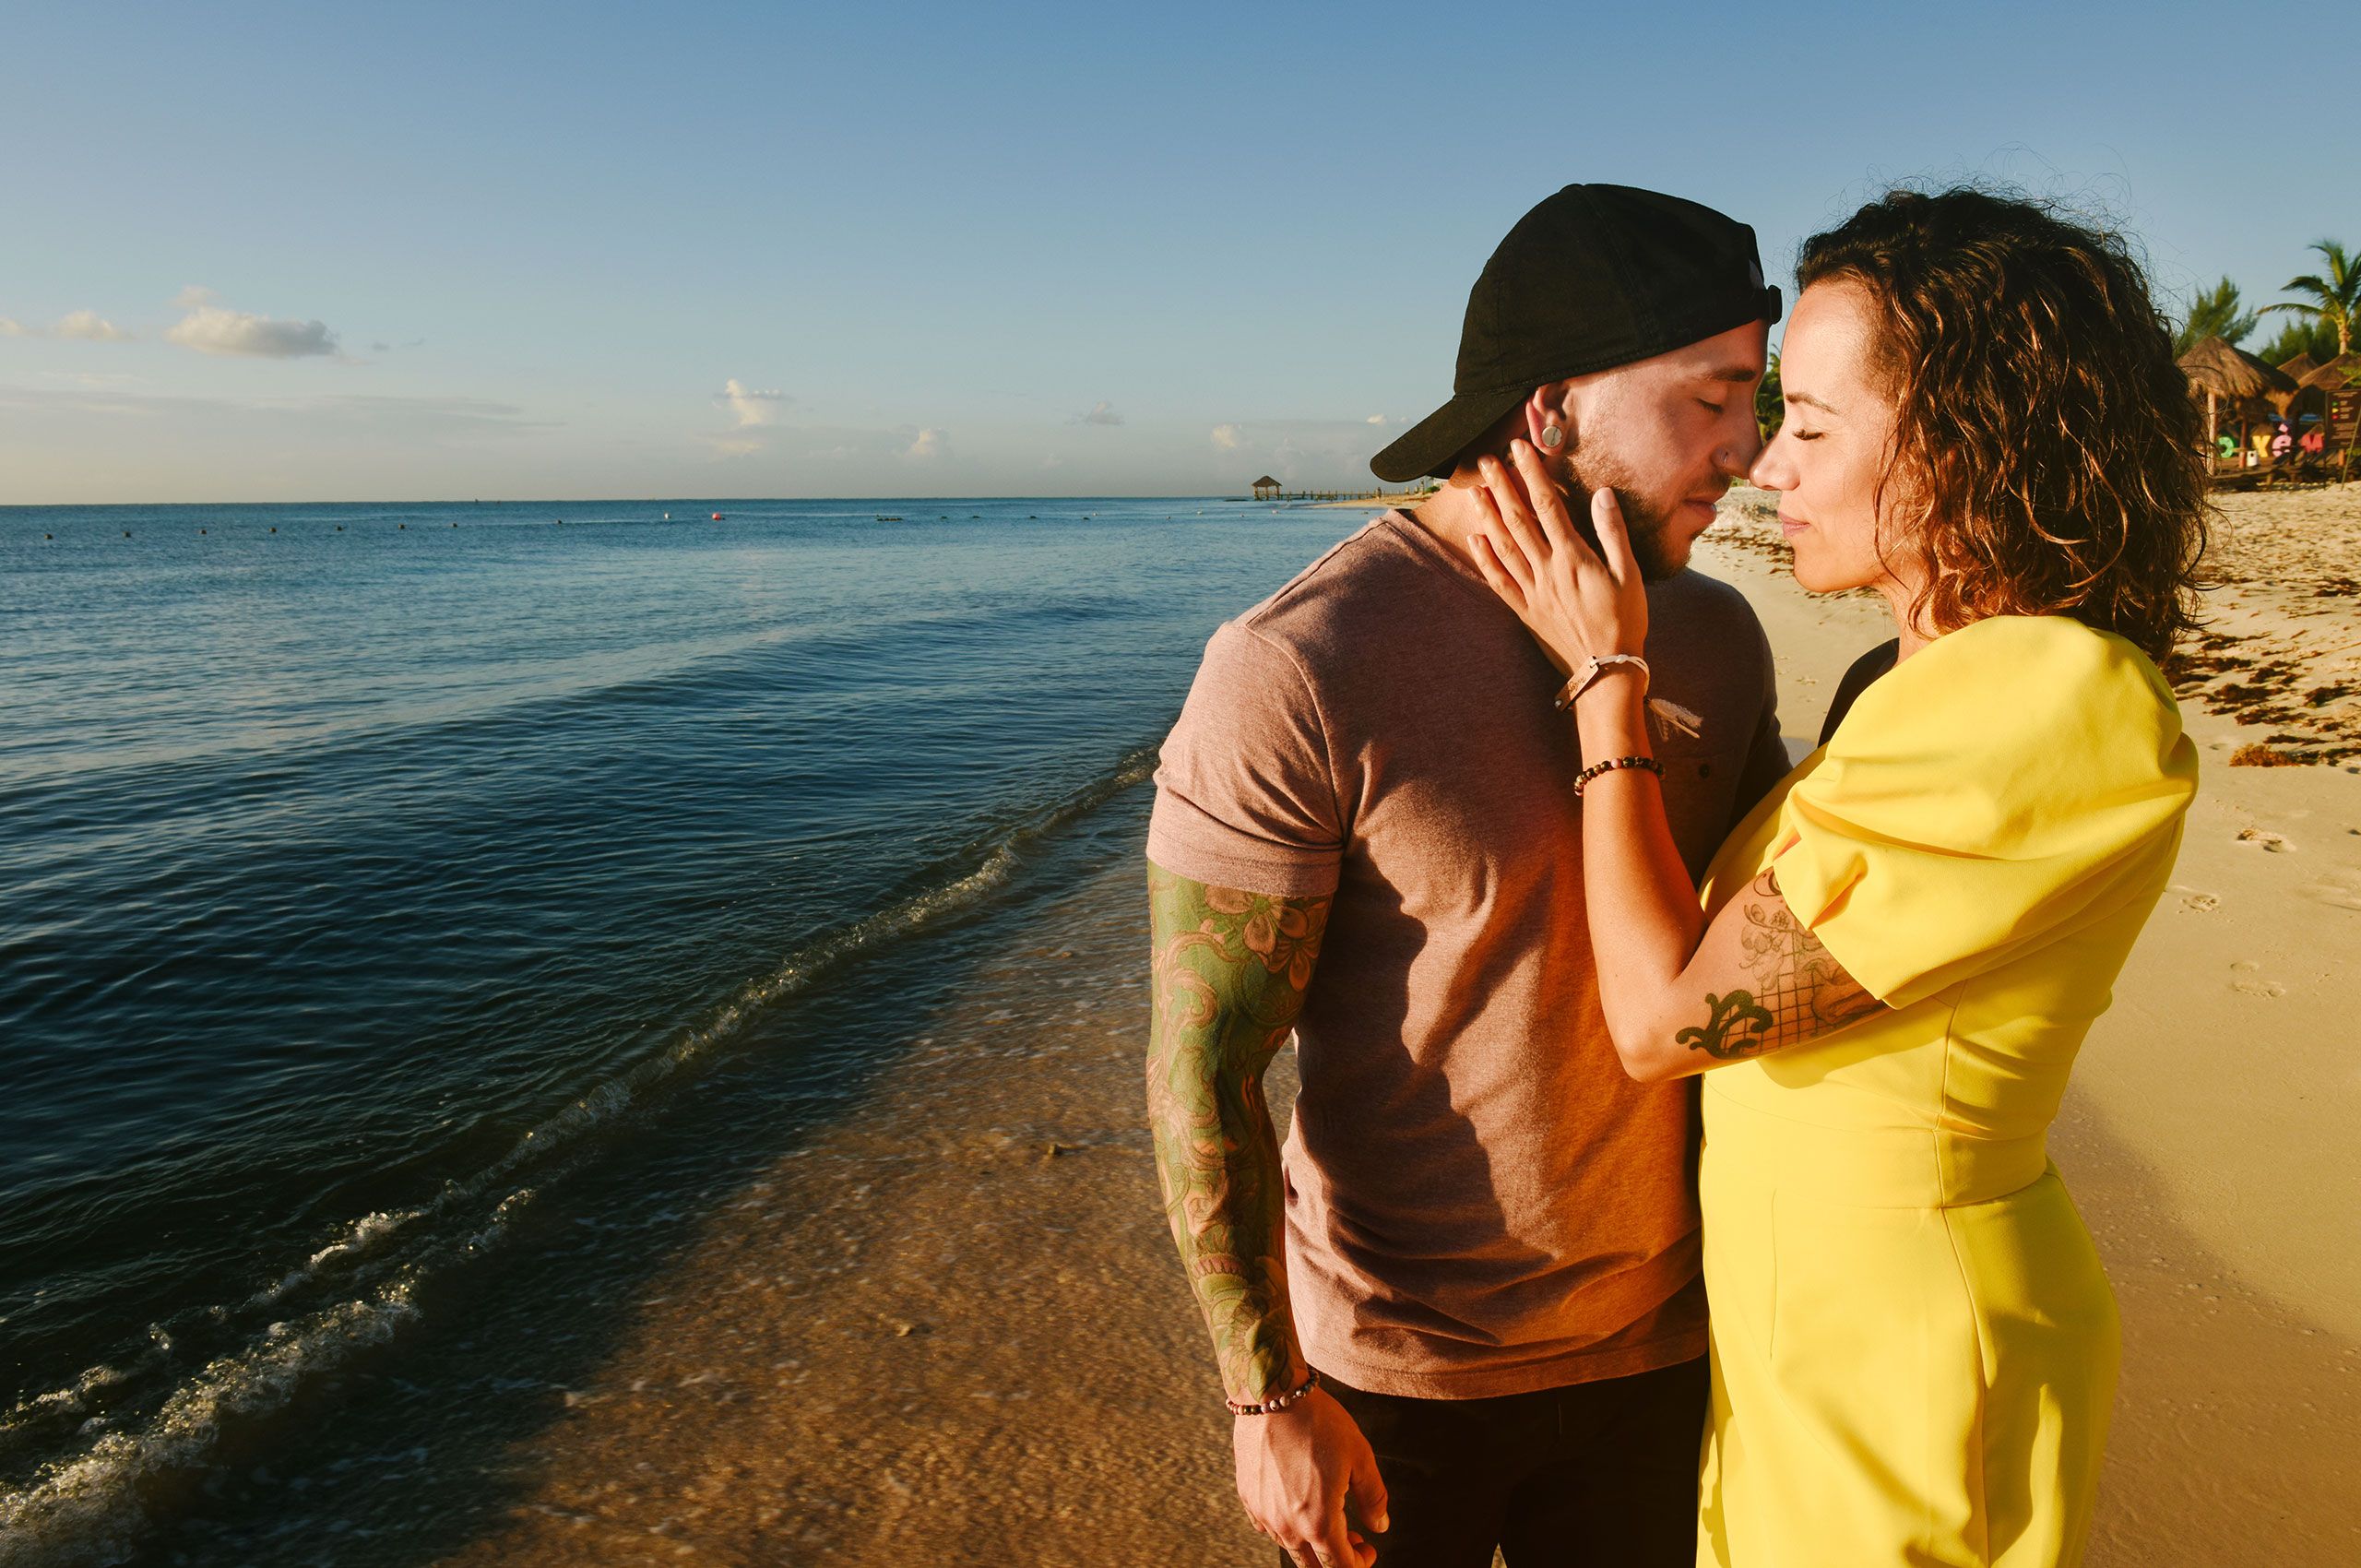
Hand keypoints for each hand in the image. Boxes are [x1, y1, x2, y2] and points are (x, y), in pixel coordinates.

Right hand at [1233, 1386, 1388, 1567]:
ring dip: (1311, 1543)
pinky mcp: (1248, 1498)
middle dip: (1336, 1560)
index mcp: (1319, 1522)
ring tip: (1327, 1515)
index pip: (1340, 1567)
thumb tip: (1379, 1526)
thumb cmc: (1318, 1423)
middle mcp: (1287, 1526)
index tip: (1368, 1548)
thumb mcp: (1360, 1456)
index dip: (1359, 1564)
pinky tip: (1297, 1504)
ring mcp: (1264, 1513)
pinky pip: (1267, 1527)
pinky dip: (1286, 1526)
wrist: (1271, 1395)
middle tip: (1352, 1538)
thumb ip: (1374, 1497)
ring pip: (1289, 1547)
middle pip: (1312, 1567)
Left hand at [1469, 440, 1649, 674]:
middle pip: (1518, 519)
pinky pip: (1500, 581)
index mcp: (1573, 556)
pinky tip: (1475, 540)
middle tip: (1486, 461)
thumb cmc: (1625, 619)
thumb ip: (1614, 532)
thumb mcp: (1630, 573)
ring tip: (1474, 491)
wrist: (1607, 668)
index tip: (1520, 448)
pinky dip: (1485, 559)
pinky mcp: (1526, 610)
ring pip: (1504, 546)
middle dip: (1501, 486)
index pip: (1547, 504)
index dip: (1532, 473)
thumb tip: (1603, 493)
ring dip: (1487, 516)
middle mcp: (1547, 569)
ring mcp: (1533, 590)